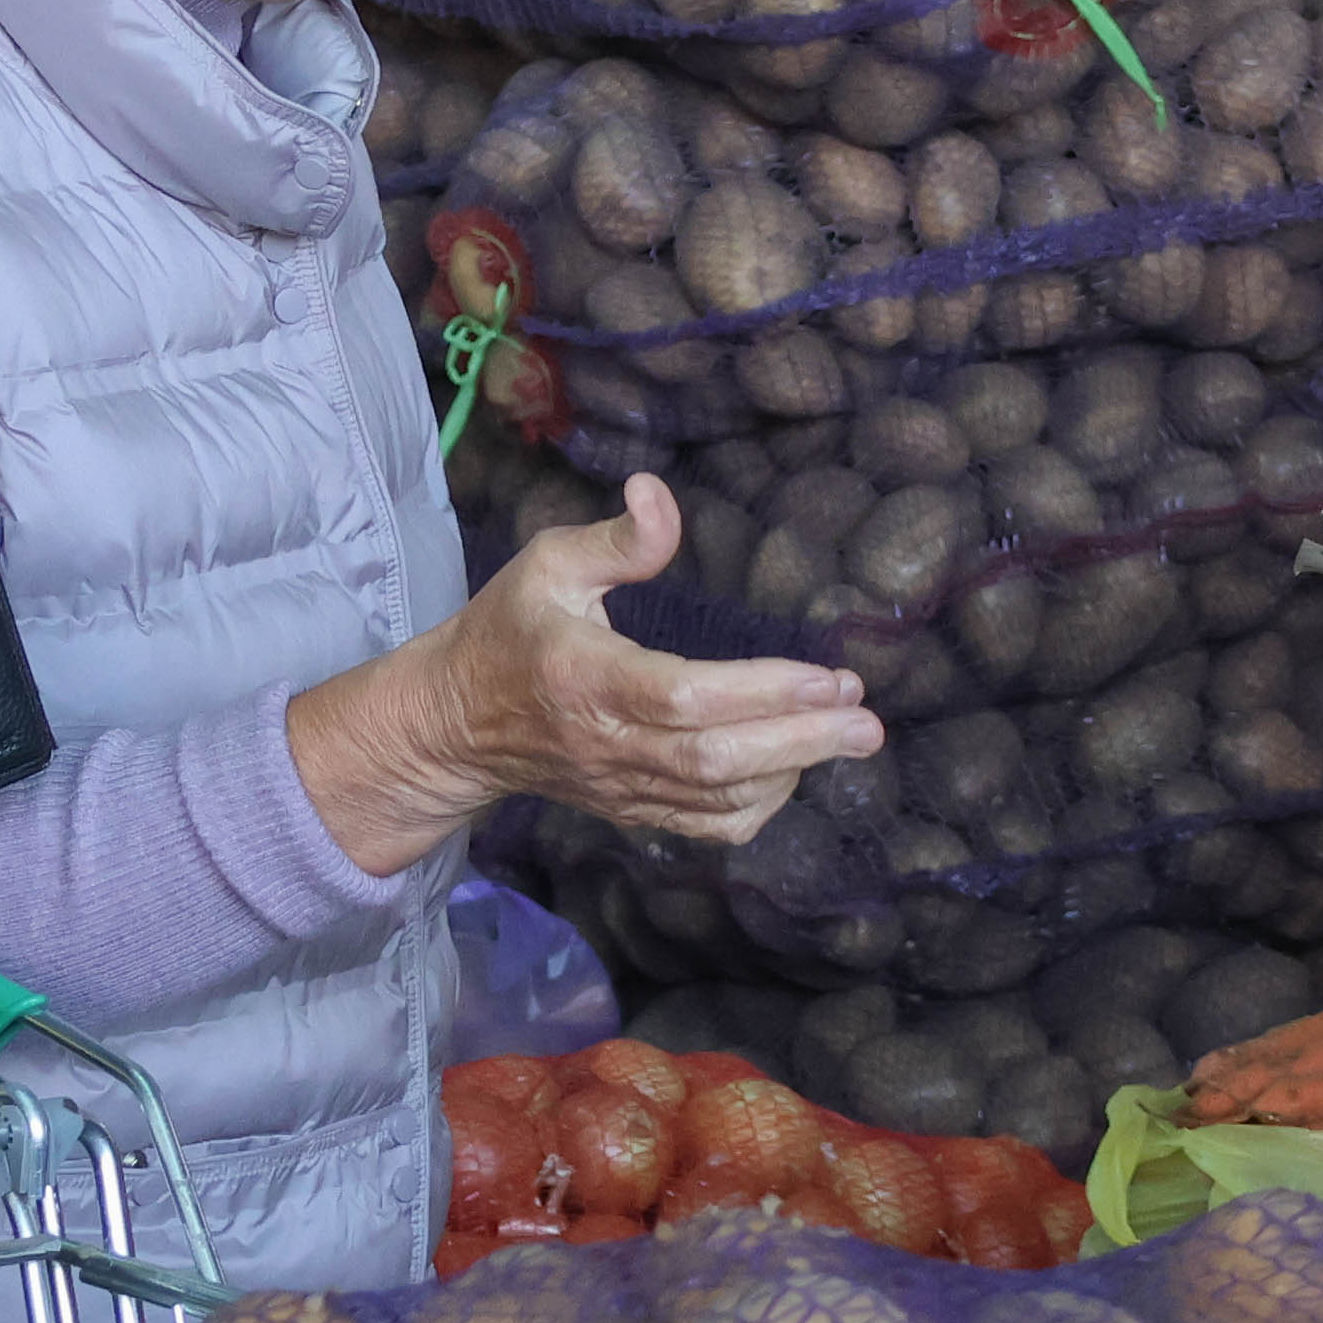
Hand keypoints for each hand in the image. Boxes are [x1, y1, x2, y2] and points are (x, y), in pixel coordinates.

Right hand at [307, 479, 885, 868]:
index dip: (761, 692)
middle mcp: (606, 745)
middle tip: (867, 722)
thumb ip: (614, 539)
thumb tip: (659, 494)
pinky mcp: (631, 812)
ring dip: (792, 772)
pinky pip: (706, 827)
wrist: (455, 725)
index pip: (683, 697)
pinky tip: (791, 769)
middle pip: (715, 761)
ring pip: (718, 801)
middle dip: (802, 742)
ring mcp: (620, 788)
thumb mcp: (546, 564)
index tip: (827, 677)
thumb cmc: (509, 631)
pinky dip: (759, 808)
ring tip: (846, 735)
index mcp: (585, 678)